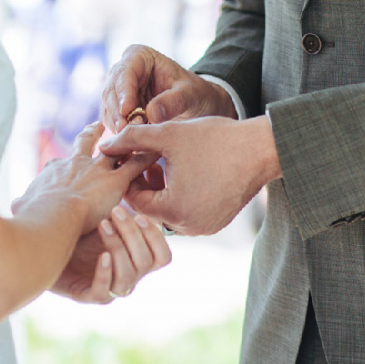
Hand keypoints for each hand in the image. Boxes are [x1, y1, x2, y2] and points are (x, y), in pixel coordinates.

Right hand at [11, 122, 158, 233]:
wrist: (52, 215)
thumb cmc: (34, 216)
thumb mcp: (22, 206)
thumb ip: (22, 205)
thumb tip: (14, 206)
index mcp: (53, 171)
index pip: (59, 164)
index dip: (64, 163)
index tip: (68, 159)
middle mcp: (76, 164)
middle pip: (85, 143)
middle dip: (92, 134)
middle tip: (99, 124)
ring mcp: (97, 170)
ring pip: (116, 149)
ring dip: (127, 140)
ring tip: (136, 130)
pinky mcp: (115, 182)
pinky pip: (135, 166)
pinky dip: (146, 158)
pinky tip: (156, 152)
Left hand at [52, 206, 171, 303]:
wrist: (42, 245)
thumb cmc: (75, 230)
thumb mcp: (102, 215)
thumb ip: (123, 204)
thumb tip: (137, 170)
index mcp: (135, 258)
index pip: (162, 257)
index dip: (156, 238)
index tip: (140, 215)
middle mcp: (126, 275)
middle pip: (146, 262)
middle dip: (133, 235)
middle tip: (115, 211)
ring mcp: (107, 287)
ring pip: (127, 278)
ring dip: (118, 248)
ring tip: (102, 225)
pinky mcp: (86, 295)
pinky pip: (103, 293)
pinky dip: (104, 273)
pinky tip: (101, 255)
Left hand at [99, 115, 281, 235]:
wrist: (261, 149)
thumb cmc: (215, 140)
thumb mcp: (167, 135)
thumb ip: (131, 140)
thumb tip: (103, 145)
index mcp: (173, 210)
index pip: (134, 200)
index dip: (128, 177)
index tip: (128, 158)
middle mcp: (189, 227)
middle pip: (150, 208)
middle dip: (144, 183)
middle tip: (145, 158)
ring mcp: (204, 228)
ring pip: (168, 210)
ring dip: (161, 189)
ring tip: (164, 161)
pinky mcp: (216, 223)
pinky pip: (187, 212)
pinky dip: (179, 195)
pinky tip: (182, 171)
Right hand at [101, 44, 236, 132]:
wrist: (198, 107)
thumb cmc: (196, 95)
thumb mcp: (191, 95)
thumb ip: (174, 101)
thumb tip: (152, 114)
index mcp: (139, 56)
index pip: (125, 72)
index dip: (124, 92)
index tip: (127, 111)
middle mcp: (124, 71)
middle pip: (111, 91)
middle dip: (118, 112)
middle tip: (127, 131)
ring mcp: (118, 92)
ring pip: (108, 108)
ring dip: (118, 125)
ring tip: (134, 139)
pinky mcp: (118, 110)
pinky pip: (112, 122)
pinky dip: (119, 134)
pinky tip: (130, 144)